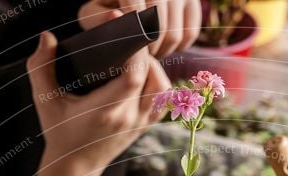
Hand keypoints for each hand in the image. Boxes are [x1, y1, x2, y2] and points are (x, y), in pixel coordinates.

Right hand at [27, 31, 169, 175]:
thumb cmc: (59, 133)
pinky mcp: (144, 127)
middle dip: (143, 54)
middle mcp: (127, 118)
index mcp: (105, 110)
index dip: (135, 51)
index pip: (133, 77)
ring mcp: (139, 124)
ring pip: (163, 89)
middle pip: (152, 77)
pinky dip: (158, 84)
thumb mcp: (45, 100)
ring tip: (136, 60)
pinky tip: (143, 77)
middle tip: (127, 43)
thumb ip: (41, 67)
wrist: (74, 168)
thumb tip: (47, 36)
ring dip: (154, 69)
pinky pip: (163, 101)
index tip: (123, 33)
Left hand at [78, 0, 201, 55]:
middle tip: (141, 58)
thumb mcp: (93, 12)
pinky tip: (164, 47)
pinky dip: (178, 47)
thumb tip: (116, 16)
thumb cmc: (106, 10)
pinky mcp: (193, 3)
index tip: (130, 50)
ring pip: (175, 35)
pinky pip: (190, 34)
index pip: (138, 11)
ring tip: (150, 54)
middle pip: (159, 29)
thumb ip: (97, 16)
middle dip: (149, 49)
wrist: (127, 3)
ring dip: (162, 51)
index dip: (135, 36)